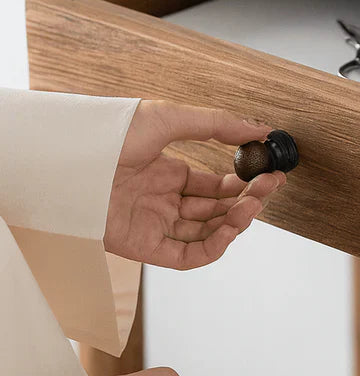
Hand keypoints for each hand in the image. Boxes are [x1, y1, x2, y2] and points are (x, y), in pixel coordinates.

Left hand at [104, 100, 284, 268]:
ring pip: (206, 233)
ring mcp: (154, 224)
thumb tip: (259, 128)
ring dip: (235, 221)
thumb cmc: (111, 135)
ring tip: (254, 204)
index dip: (243, 182)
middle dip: (246, 199)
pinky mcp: (144, 247)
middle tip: (269, 187)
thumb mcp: (170, 119)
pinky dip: (213, 247)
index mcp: (168, 173)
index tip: (269, 174)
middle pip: (215, 210)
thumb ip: (217, 125)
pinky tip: (231, 230)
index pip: (214, 185)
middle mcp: (163, 201)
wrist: (73, 159)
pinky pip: (186, 256)